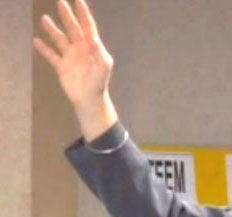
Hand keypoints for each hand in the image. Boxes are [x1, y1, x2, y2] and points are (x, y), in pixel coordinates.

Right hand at [33, 0, 117, 138]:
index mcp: (92, 47)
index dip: (83, 14)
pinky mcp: (61, 67)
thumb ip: (98, 51)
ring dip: (52, 29)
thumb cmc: (99, 82)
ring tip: (44, 18)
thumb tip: (93, 37)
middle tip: (61, 2)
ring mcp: (70, 57)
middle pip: (72, 29)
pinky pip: (51, 55)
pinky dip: (43, 49)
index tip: (78, 1)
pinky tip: (36, 41)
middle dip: (67, 16)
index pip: (88, 27)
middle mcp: (80, 49)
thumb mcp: (103, 65)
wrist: (89, 99)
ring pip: (59, 39)